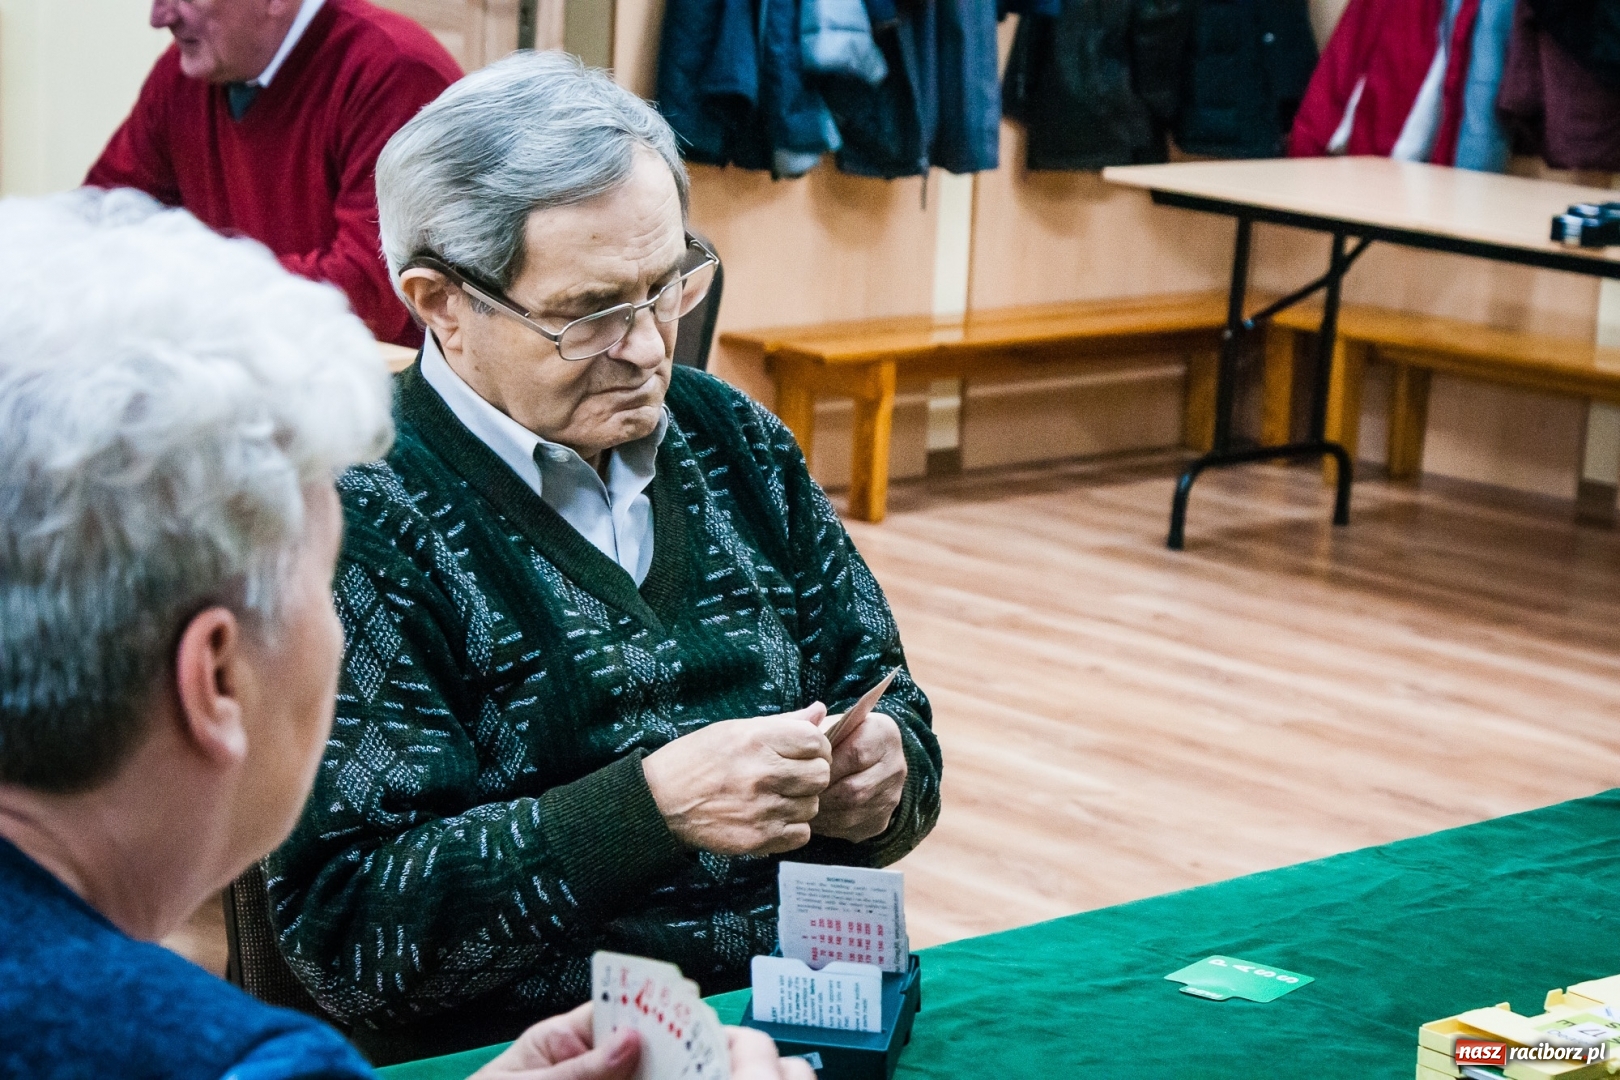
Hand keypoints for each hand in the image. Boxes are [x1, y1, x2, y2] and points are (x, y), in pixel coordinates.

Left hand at [469, 1003, 813, 1079]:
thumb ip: (577, 1068)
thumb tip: (631, 1037)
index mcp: (563, 1041)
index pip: (618, 1009)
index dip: (653, 1001)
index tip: (690, 1000)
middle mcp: (589, 1066)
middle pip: (644, 1049)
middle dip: (675, 1044)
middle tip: (708, 1044)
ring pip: (646, 1074)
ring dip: (671, 1069)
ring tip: (703, 1064)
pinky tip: (678, 1079)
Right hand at [642, 703, 831, 855]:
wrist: (660, 801)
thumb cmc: (697, 759)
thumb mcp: (735, 730)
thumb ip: (783, 722)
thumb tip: (819, 711)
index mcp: (758, 739)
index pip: (816, 741)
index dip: (815, 746)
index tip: (803, 753)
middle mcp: (763, 772)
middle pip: (821, 775)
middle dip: (811, 775)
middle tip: (792, 776)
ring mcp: (762, 808)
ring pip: (813, 806)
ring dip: (800, 802)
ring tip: (776, 797)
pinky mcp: (758, 838)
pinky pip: (801, 834)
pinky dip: (792, 828)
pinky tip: (772, 817)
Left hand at [810, 711, 906, 842]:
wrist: (862, 759)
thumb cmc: (837, 739)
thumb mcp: (829, 724)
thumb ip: (815, 727)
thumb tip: (802, 735)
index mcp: (883, 733)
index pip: (856, 754)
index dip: (826, 766)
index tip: (804, 769)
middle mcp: (895, 765)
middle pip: (855, 789)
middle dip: (822, 793)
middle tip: (797, 794)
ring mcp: (892, 796)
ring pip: (853, 812)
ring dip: (823, 813)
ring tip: (801, 806)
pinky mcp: (883, 820)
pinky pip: (853, 828)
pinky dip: (829, 825)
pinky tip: (814, 817)